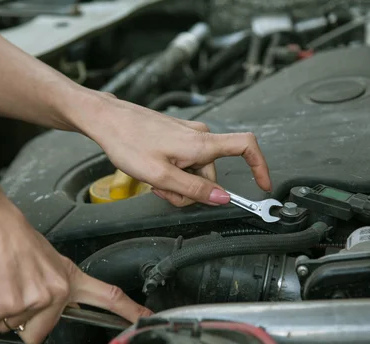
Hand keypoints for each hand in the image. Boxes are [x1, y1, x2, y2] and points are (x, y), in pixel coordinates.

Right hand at [0, 195, 151, 343]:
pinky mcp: (11, 303)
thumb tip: (34, 309)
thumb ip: (48, 286)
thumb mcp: (42, 259)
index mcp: (68, 277)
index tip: (147, 318)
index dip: (130, 310)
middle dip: (17, 321)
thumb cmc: (8, 233)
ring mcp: (36, 298)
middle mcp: (57, 290)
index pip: (110, 296)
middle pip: (38, 334)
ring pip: (10, 327)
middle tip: (10, 292)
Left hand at [82, 94, 270, 206]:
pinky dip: (173, 172)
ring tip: (154, 179)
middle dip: (192, 190)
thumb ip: (194, 189)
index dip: (260, 166)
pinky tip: (153, 170)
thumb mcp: (160, 175)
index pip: (246, 147)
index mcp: (201, 143)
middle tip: (164, 190)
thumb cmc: (128, 141)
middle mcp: (199, 135)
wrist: (107, 119)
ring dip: (179, 183)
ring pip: (196, 170)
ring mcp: (187, 134)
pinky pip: (185, 161)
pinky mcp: (176, 136)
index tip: (262, 184)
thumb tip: (222, 199)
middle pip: (212, 173)